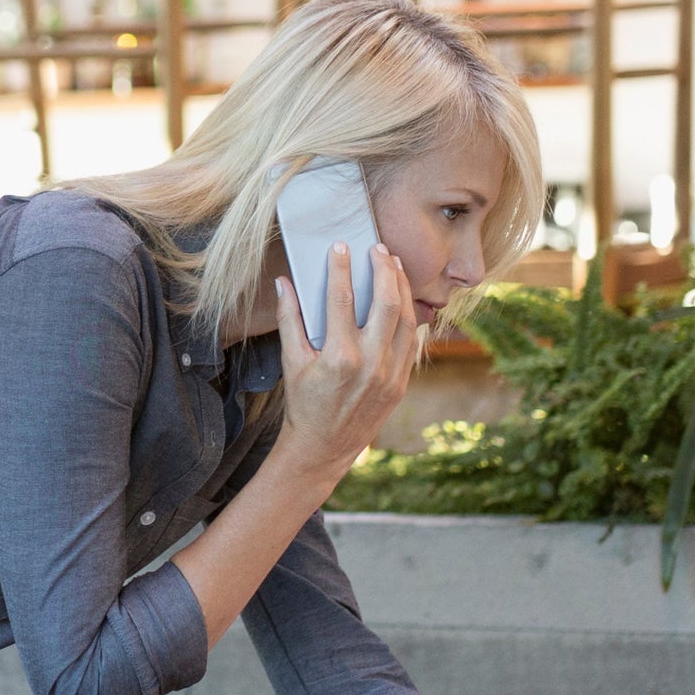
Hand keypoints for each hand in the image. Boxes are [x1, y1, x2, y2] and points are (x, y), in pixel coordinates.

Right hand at [272, 244, 419, 479]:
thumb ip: (289, 320)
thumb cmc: (303, 403)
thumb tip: (283, 283)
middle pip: (385, 302)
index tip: (340, 247)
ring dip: (402, 287)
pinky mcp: (401, 383)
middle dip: (383, 269)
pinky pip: (411, 341)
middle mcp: (369, 364)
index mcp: (338, 357)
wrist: (324, 447)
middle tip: (377, 248)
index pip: (342, 299)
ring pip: (406, 319)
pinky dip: (409, 316)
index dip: (341, 268)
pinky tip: (403, 298)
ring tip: (393, 265)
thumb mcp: (291, 362)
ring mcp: (390, 375)